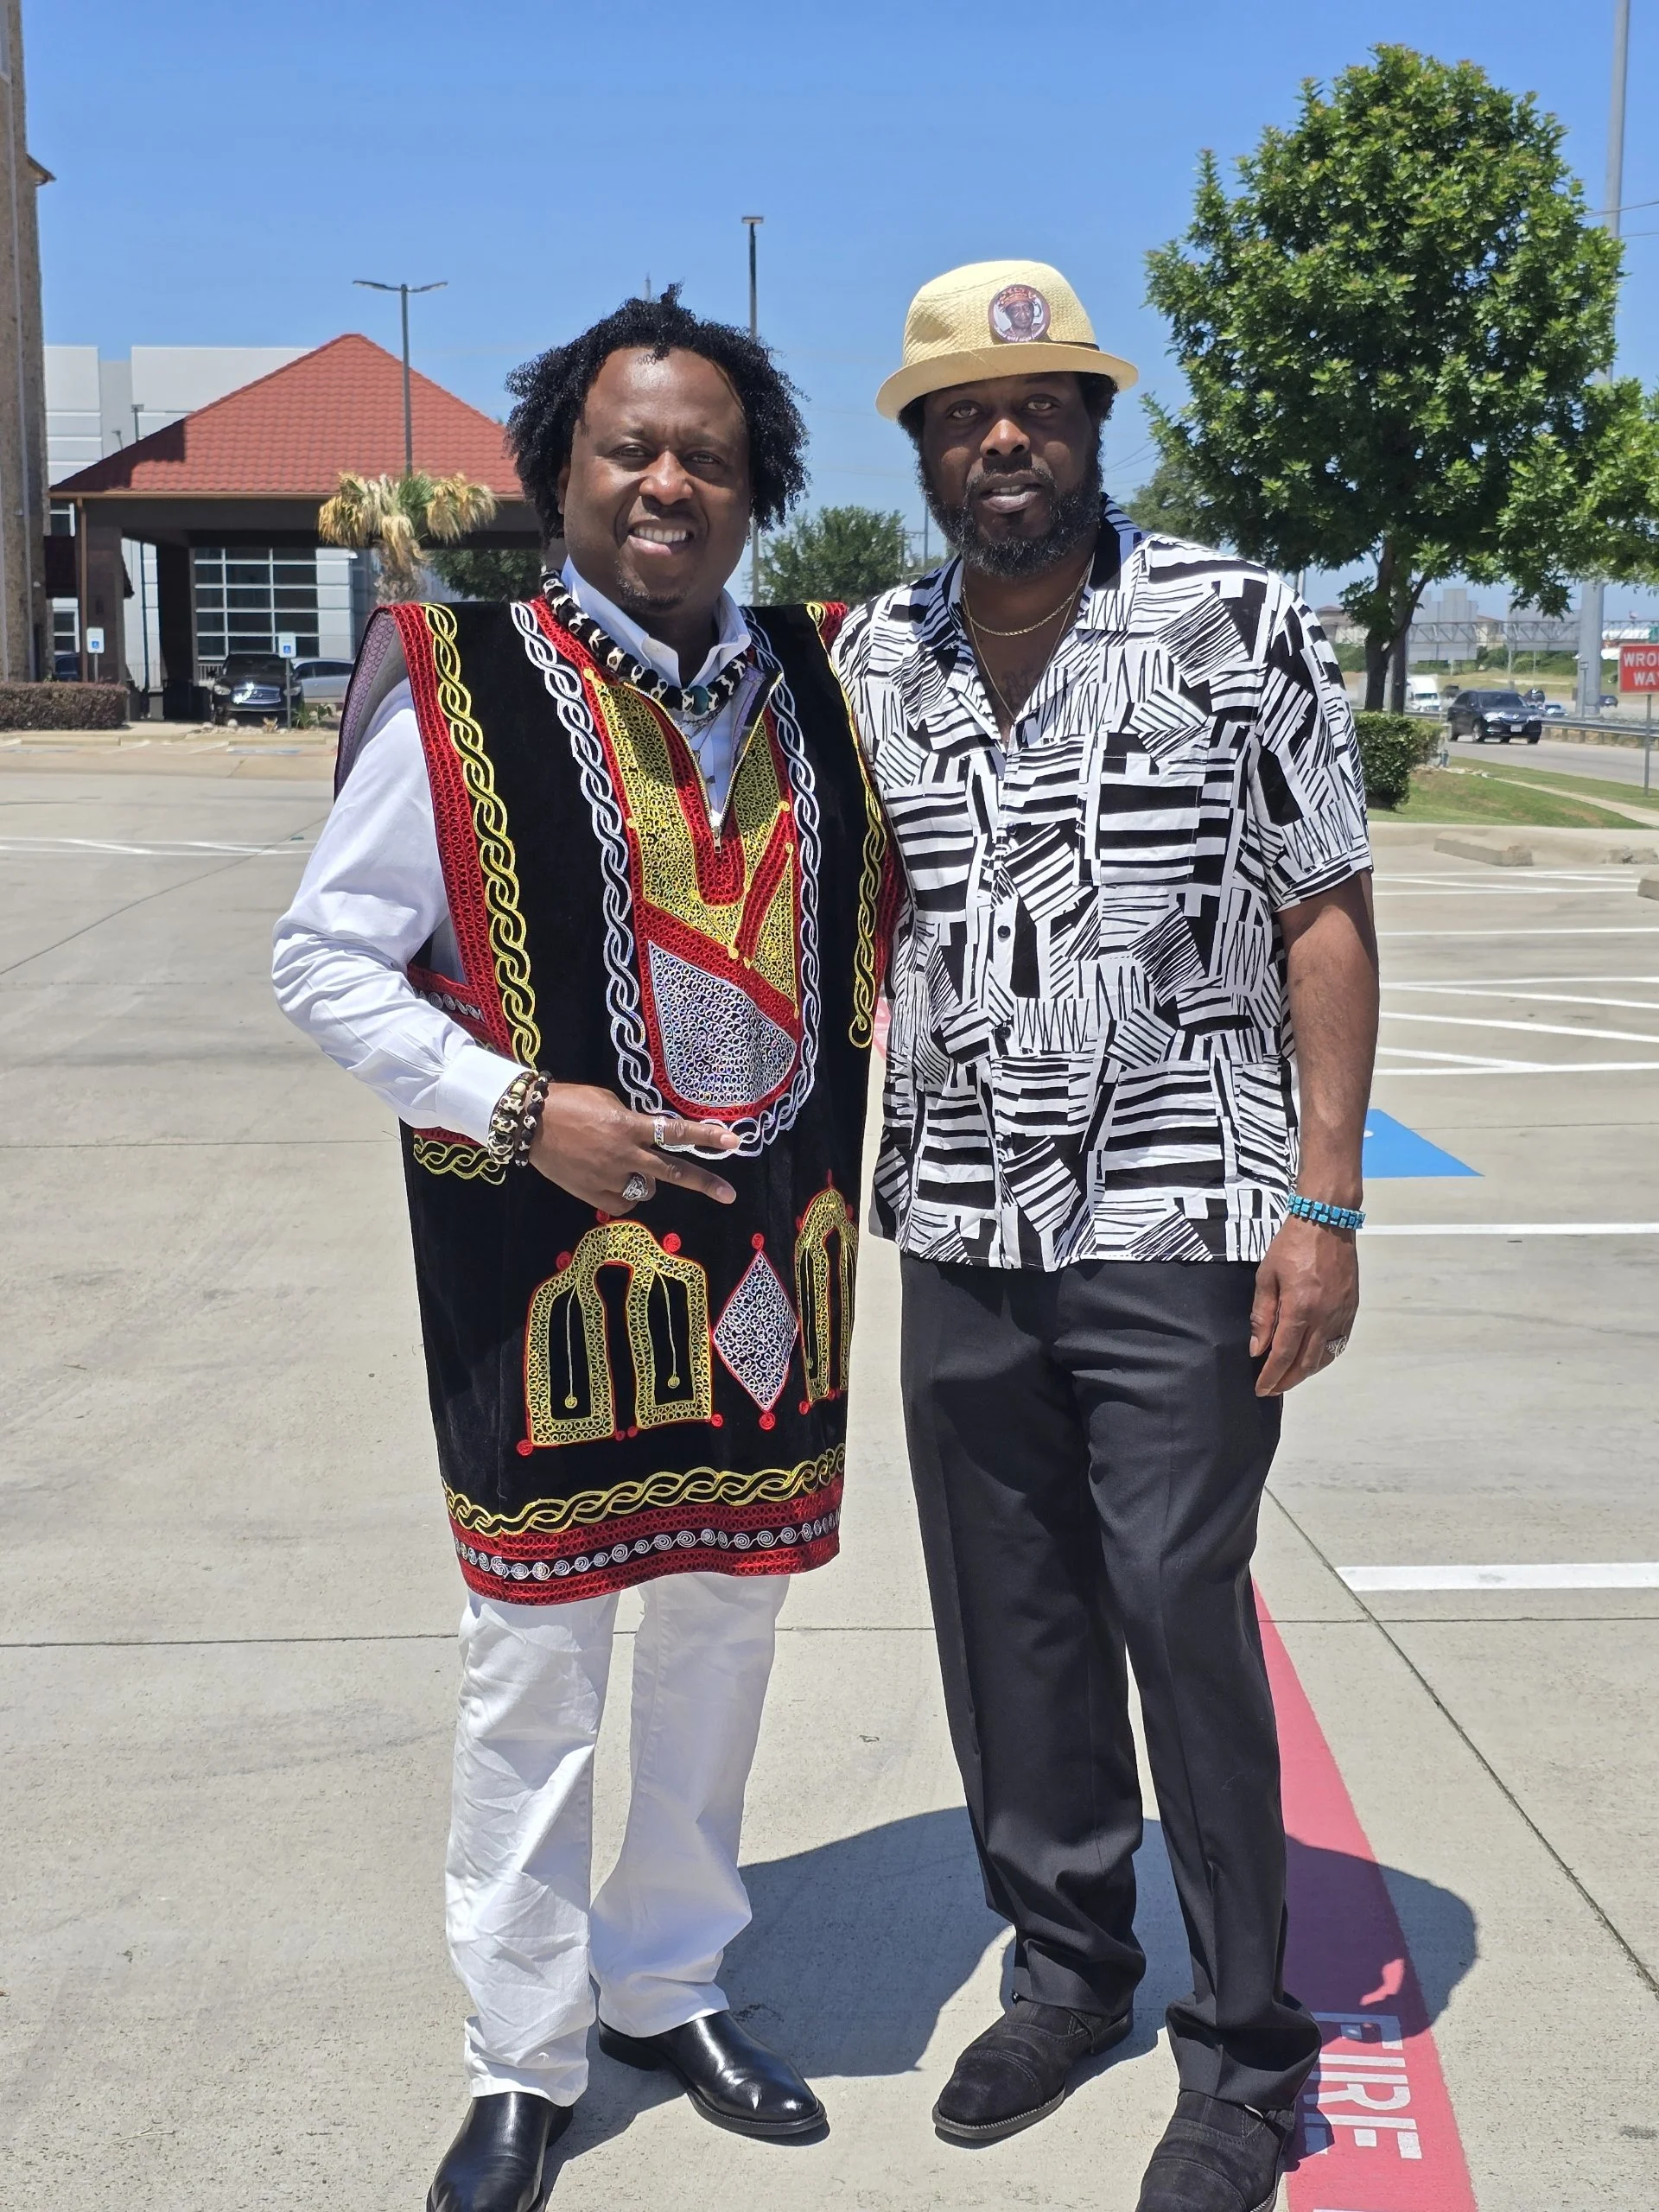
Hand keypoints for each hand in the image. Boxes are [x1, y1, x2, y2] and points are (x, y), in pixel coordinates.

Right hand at [527, 1086, 739, 1213]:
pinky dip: (624, 1194)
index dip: (706, 1136)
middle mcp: (624, 1155)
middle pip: (673, 1172)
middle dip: (704, 1183)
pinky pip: (623, 1203)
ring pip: (646, 1189)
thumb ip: (633, 1121)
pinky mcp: (593, 1195)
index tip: (733, 1141)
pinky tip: (611, 1180)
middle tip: (729, 1195)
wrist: (530, 1124)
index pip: (676, 1132)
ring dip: (645, 1179)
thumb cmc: (570, 1102)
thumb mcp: (608, 1102)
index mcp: (629, 1126)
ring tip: (624, 1164)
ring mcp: (609, 1177)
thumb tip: (649, 1135)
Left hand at [1249, 1216, 1358, 1395]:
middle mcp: (1324, 1317)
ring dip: (1306, 1372)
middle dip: (1287, 1380)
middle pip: (1306, 1363)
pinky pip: (1338, 1342)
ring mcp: (1341, 1314)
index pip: (1283, 1354)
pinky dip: (1324, 1357)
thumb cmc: (1291, 1246)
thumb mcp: (1266, 1277)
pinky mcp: (1351, 1309)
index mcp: (1299, 1309)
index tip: (1261, 1388)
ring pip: (1325, 1357)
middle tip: (1272, 1389)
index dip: (1271, 1375)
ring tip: (1289, 1377)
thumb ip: (1262, 1315)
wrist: (1326, 1222)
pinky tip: (1312, 1359)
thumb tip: (1257, 1348)